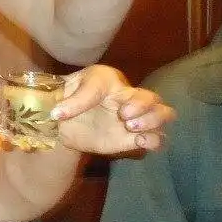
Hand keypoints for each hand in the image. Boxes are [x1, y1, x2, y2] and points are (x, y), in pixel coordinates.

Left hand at [51, 65, 173, 153]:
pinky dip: (154, 140)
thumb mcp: (61, 94)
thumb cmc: (67, 100)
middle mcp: (127, 97)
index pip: (108, 79)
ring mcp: (134, 119)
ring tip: (131, 127)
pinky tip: (140, 142)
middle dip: (142, 106)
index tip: (74, 110)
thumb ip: (67, 102)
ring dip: (152, 121)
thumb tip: (58, 114)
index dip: (92, 95)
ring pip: (163, 114)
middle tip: (122, 115)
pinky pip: (158, 138)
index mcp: (107, 81)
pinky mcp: (134, 139)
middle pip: (152, 97)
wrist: (65, 124)